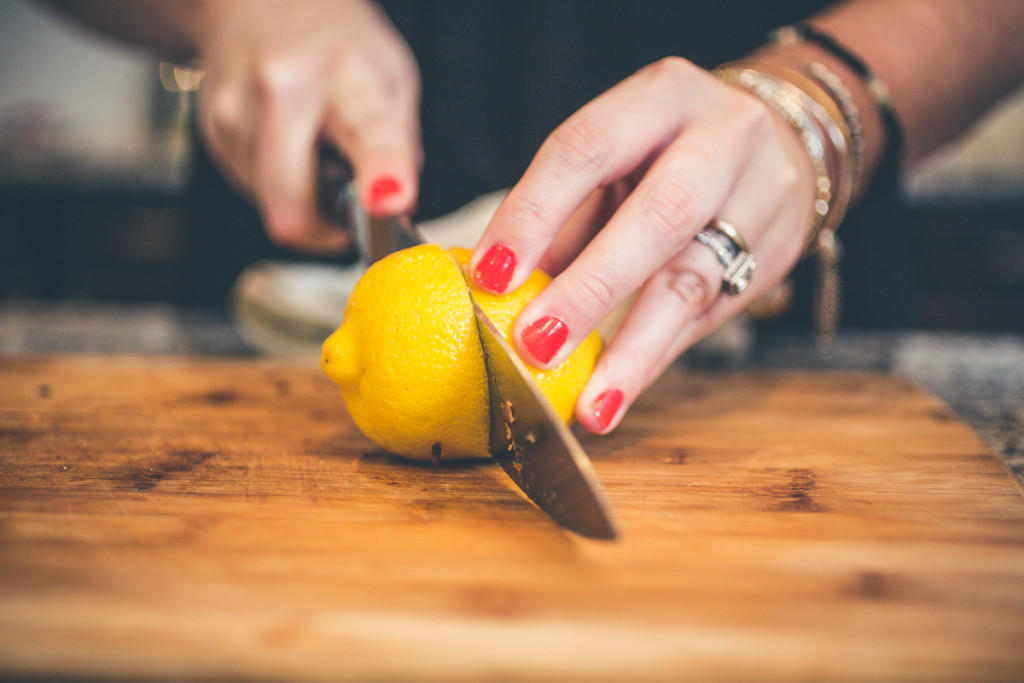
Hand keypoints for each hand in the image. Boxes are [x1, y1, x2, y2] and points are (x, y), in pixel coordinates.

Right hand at [194, 0, 420, 252]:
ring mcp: (236, 111)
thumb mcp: (393, 78)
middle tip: (348, 208)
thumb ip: (401, 146)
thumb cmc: (335, 43)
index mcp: (345, 73)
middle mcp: (283, 89)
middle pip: (292, 209)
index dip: (380, 174)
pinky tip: (287, 144)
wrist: (259, 2)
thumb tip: (394, 209)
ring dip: (301, 200)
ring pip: (271, 206)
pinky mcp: (213, 132)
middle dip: (325, 230)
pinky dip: (277, 184)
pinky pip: (252, 191)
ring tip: (313, 152)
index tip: (391, 200)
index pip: (366, 133)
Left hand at [469, 57, 816, 432]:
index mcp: (663, 96)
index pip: (587, 147)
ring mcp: (763, 194)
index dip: (534, 213)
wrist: (783, 140)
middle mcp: (724, 135)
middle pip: (659, 215)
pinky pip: (710, 315)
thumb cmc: (671, 151)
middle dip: (592, 287)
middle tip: (537, 344)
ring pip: (695, 279)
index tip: (490, 276)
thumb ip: (565, 214)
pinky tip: (620, 393)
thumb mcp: (618, 156)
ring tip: (592, 404)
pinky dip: (657, 357)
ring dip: (634, 349)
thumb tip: (494, 285)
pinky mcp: (779, 252)